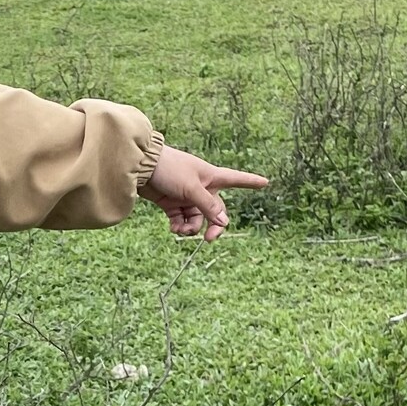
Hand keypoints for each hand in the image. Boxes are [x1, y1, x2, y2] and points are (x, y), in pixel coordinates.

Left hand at [141, 146, 267, 241]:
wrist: (141, 166)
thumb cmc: (170, 169)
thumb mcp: (191, 188)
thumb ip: (207, 206)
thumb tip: (223, 222)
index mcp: (211, 177)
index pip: (237, 179)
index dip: (251, 181)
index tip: (265, 182)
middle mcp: (202, 187)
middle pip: (215, 211)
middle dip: (213, 226)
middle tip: (209, 239)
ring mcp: (186, 196)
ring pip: (197, 219)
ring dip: (191, 228)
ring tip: (181, 230)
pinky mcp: (171, 203)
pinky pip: (181, 220)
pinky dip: (179, 227)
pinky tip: (173, 229)